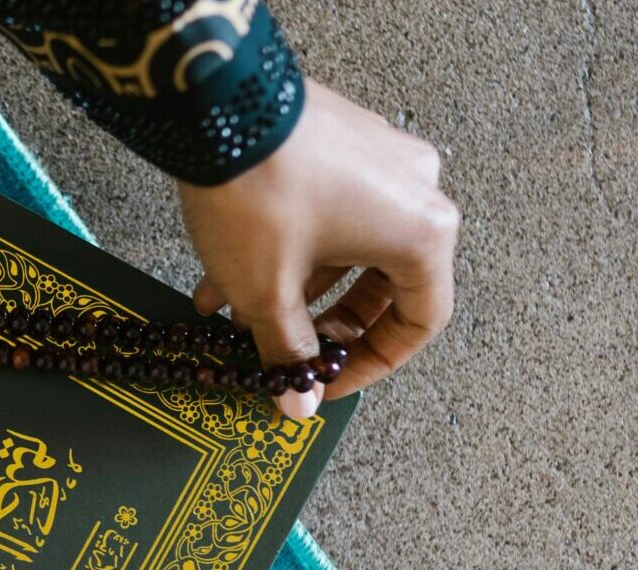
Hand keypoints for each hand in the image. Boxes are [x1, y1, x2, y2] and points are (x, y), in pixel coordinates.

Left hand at [177, 79, 459, 418]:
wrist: (215, 103)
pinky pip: (328, 210)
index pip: (419, 322)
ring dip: (294, 287)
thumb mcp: (268, 290)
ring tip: (236, 315)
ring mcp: (381, 158)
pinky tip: (225, 272)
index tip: (327, 381)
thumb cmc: (259, 192)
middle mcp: (415, 190)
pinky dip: (288, 246)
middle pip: (384, 284)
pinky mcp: (343, 140)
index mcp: (422, 234)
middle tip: (288, 351)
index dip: (371, 364)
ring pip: (347, 247)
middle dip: (325, 324)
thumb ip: (289, 351)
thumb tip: (298, 398)